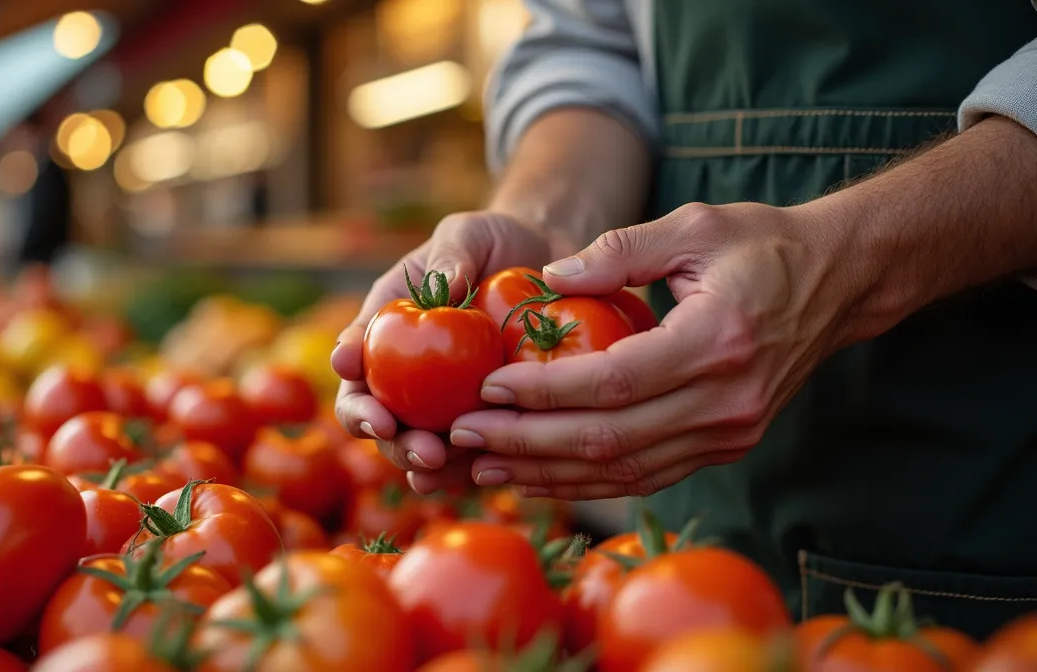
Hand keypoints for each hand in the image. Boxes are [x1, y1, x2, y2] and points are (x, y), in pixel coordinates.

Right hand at [332, 211, 555, 489]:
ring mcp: (445, 403)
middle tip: (426, 453)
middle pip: (385, 427)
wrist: (545, 261)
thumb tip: (443, 288)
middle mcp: (407, 377)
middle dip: (398, 447)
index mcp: (385, 334)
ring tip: (449, 472)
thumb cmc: (491, 242)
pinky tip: (491, 476)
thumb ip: (450, 255)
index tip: (378, 419)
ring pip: (425, 450)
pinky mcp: (488, 418)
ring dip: (432, 469)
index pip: (356, 377)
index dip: (359, 406)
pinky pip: (477, 453)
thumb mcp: (467, 234)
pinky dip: (477, 469)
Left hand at [439, 201, 867, 498]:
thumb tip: (546, 279)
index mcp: (718, 341)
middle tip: (464, 435)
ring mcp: (730, 433)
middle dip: (528, 442)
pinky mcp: (726, 445)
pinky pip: (646, 475)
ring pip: (624, 470)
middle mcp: (727, 402)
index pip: (613, 382)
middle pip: (609, 439)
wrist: (840, 280)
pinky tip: (539, 475)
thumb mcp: (694, 224)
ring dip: (548, 473)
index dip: (544, 392)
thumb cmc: (762, 243)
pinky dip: (588, 480)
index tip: (487, 388)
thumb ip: (620, 248)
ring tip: (484, 467)